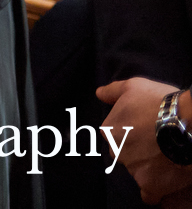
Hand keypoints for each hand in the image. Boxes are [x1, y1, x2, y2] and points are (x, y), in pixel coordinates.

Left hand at [100, 78, 191, 201]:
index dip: (132, 133)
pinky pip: (149, 194)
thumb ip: (113, 92)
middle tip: (158, 145)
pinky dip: (155, 190)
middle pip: (125, 154)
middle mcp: (116, 151)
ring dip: (149, 168)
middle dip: (138, 151)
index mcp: (109, 130)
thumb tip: (98, 94)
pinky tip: (164, 183)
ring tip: (168, 158)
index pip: (115, 136)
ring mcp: (132, 169)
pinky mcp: (150, 185)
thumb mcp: (133, 87)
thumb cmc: (158, 102)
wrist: (185, 123)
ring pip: (138, 172)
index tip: (148, 130)